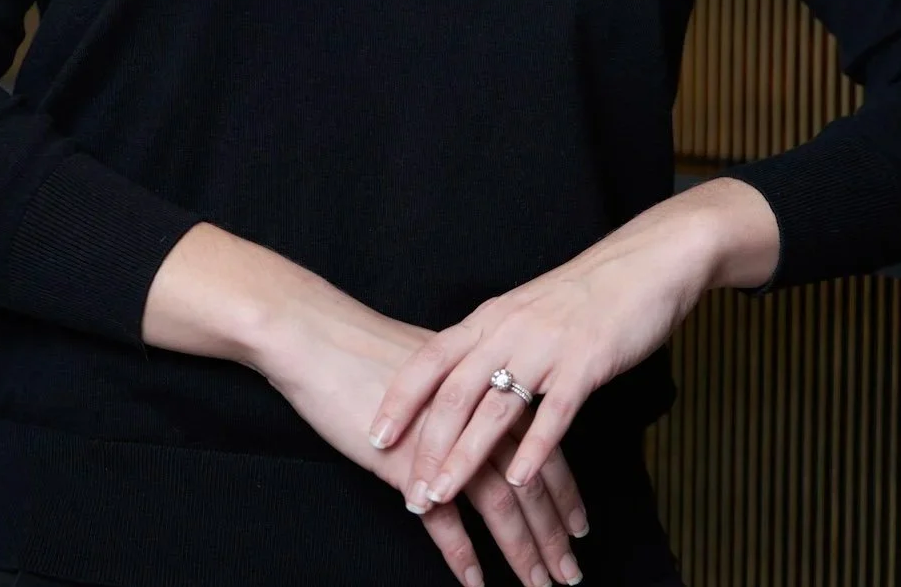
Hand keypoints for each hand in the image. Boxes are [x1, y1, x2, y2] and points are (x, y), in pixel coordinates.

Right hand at [260, 265, 591, 586]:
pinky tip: (476, 583)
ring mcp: (443, 440)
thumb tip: (484, 415)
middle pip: (528, 481)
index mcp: (486, 386)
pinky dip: (461, 556)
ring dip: (523, 550)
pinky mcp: (407, 463)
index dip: (564, 490)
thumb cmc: (368, 349)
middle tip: (571, 572)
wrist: (319, 338)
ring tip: (541, 584)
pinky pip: (443, 520)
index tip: (582, 527)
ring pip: (498, 503)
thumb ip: (465, 393)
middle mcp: (474, 414)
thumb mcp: (433, 367)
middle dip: (554, 532)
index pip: (542, 444)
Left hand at [366, 193, 727, 513]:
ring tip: (443, 495)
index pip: (431, 359)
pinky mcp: (586, 361)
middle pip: (454, 392)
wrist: (643, 263)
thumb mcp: (526, 312)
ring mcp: (547, 345)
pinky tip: (518, 479)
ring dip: (465, 456)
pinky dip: (533, 447)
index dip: (401, 399)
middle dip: (427, 445)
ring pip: (495, 407)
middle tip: (409, 491)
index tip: (375, 436)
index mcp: (491, 317)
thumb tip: (462, 383)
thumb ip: (494, 344)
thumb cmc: (584, 292)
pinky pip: (553, 410)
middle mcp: (510, 330)